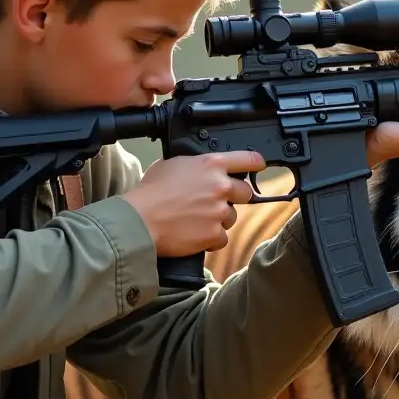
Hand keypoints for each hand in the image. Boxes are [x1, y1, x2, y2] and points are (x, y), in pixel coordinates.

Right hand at [124, 151, 265, 256]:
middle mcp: (220, 186)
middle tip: (215, 202)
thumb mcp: (172, 165)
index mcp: (211, 164)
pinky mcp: (214, 234)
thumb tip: (200, 169)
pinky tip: (195, 234)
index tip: (258, 166)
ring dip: (219, 220)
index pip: (248, 159)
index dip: (255, 163)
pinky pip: (221, 238)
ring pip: (232, 217)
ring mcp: (219, 211)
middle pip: (245, 192)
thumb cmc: (150, 192)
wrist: (140, 220)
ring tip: (196, 220)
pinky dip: (211, 239)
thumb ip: (195, 165)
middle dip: (233, 198)